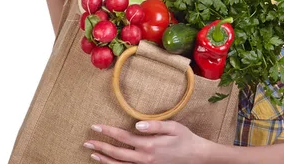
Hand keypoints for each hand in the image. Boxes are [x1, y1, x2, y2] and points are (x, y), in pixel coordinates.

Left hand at [84, 121, 210, 163]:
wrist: (196, 157)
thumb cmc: (185, 138)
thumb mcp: (173, 127)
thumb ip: (154, 125)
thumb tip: (137, 124)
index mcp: (149, 145)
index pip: (123, 137)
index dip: (108, 131)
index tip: (95, 126)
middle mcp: (144, 158)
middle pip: (117, 153)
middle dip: (100, 147)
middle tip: (86, 142)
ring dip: (104, 161)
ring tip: (92, 155)